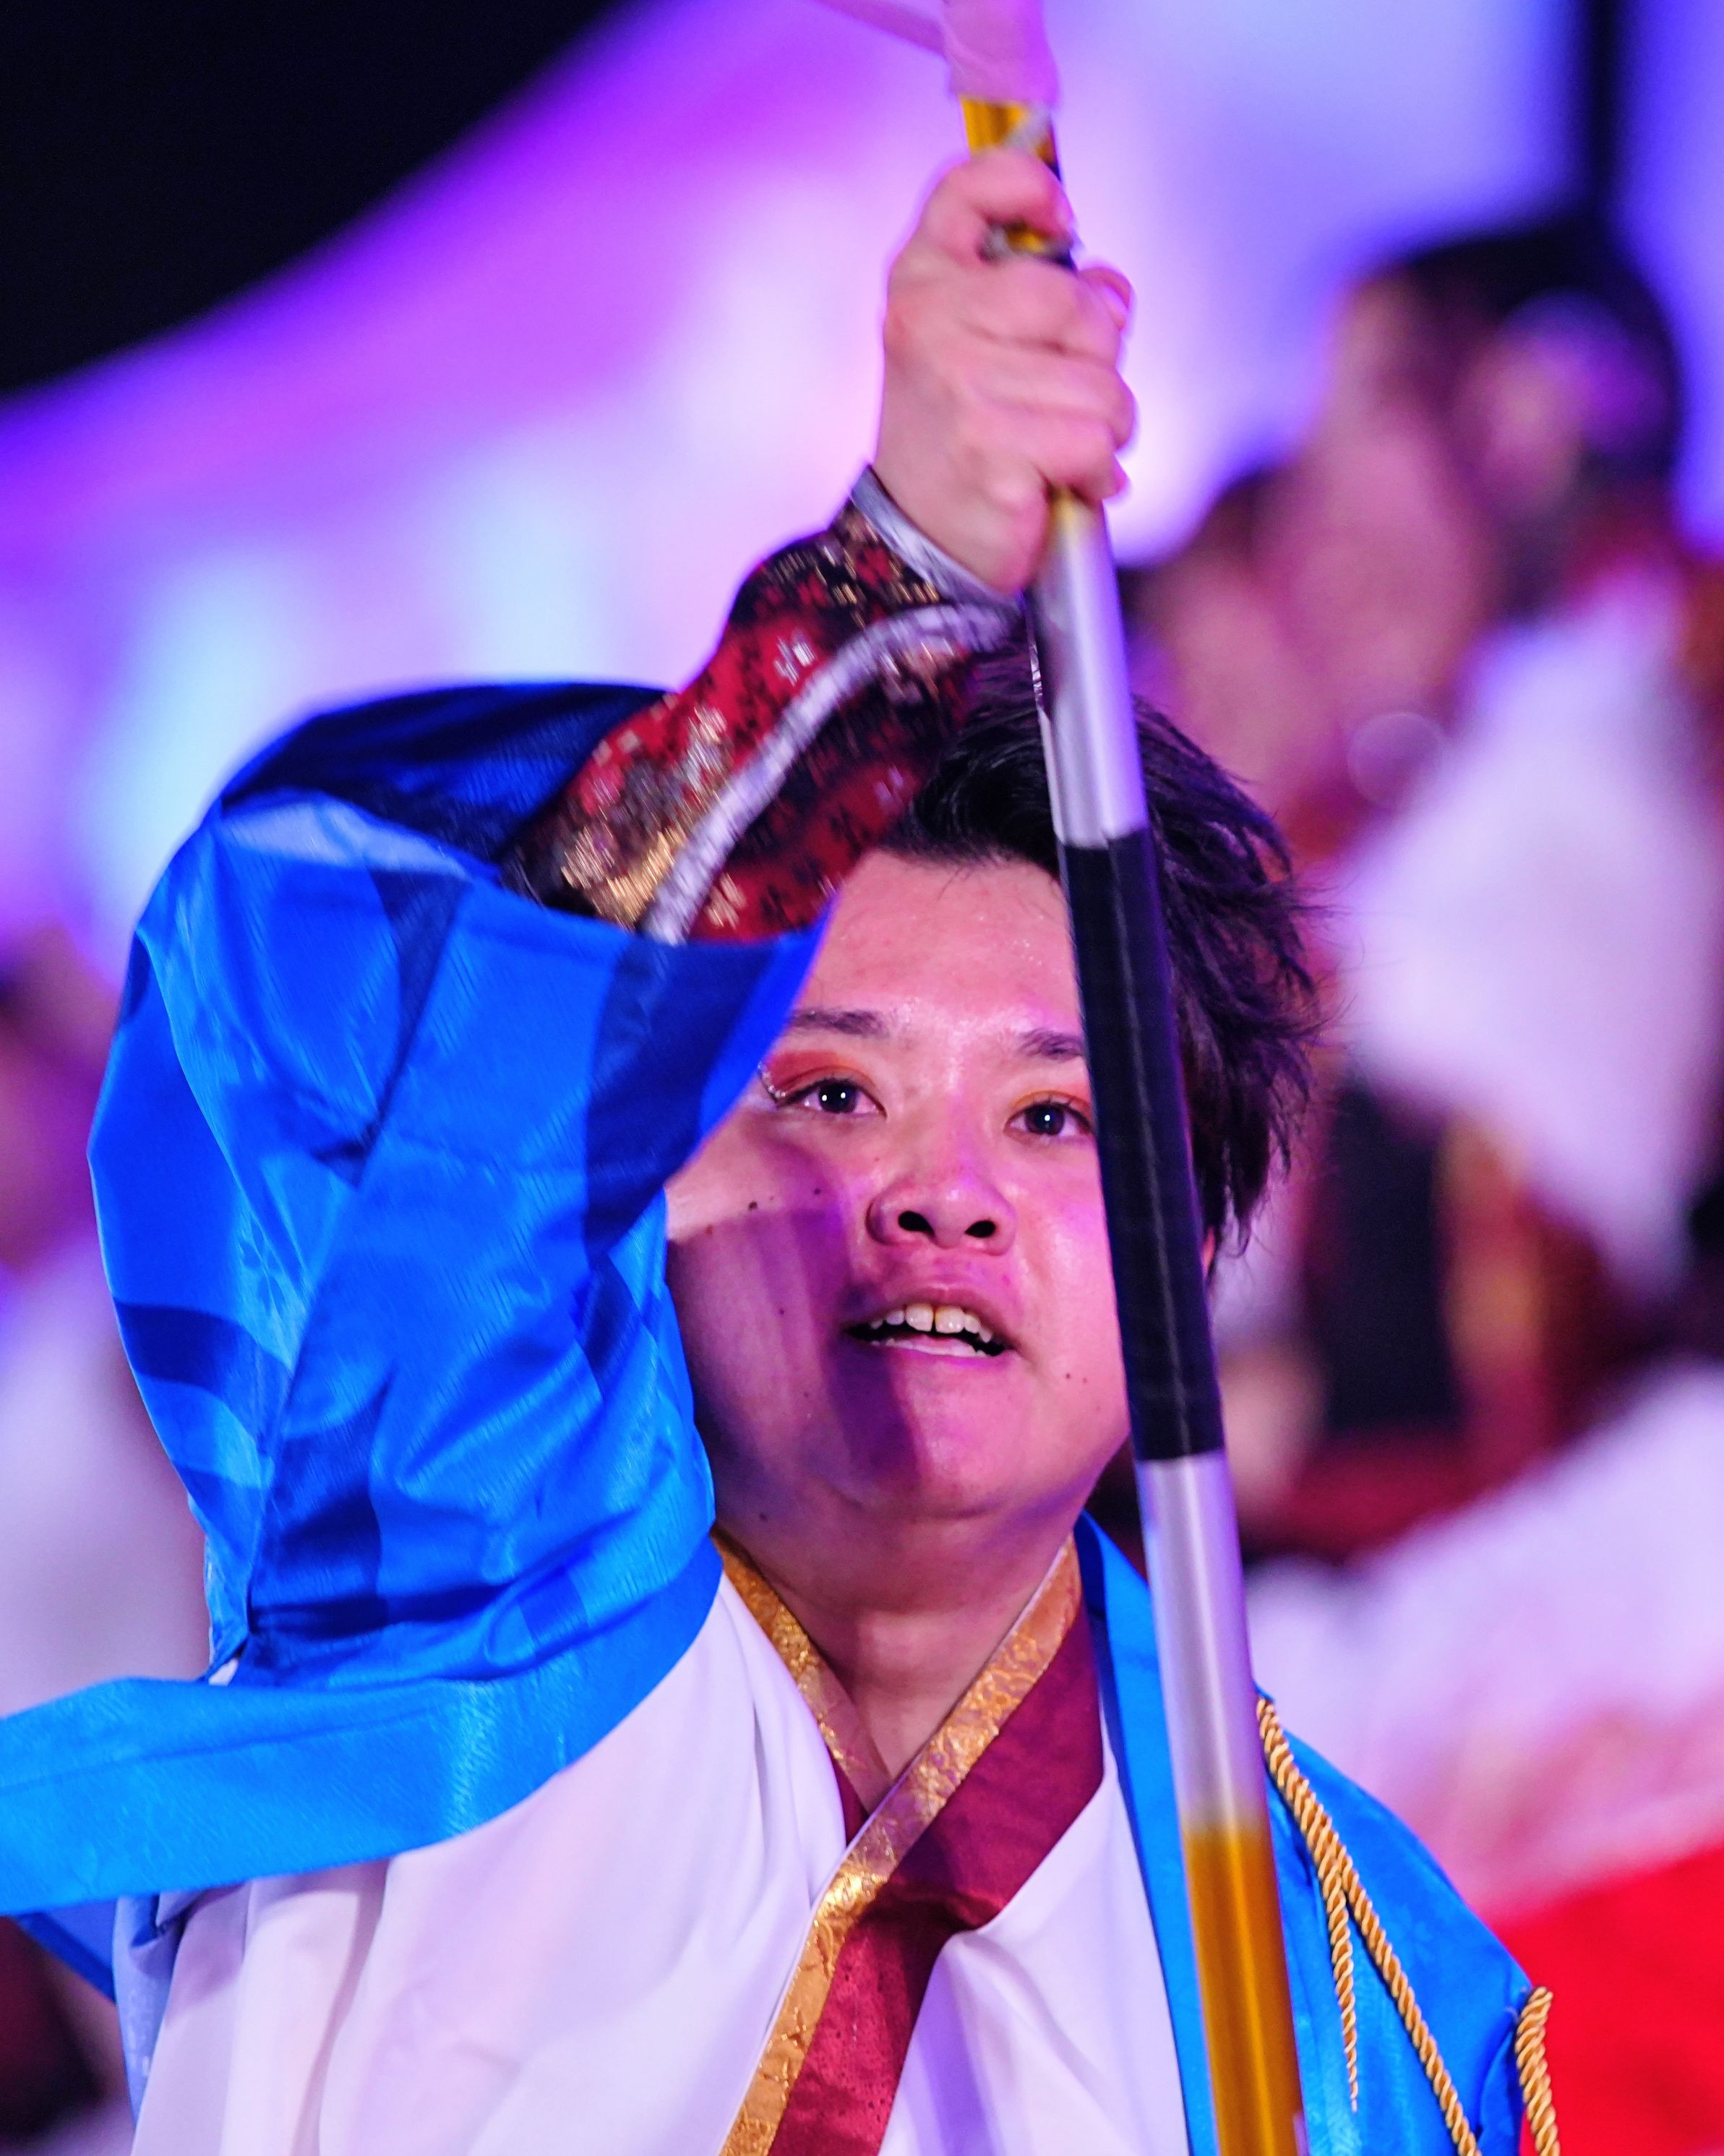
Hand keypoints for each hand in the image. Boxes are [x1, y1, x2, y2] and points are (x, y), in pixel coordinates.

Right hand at [873, 150, 1135, 594]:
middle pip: (1076, 303)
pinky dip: (1097, 471)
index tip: (1060, 220)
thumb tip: (1112, 291)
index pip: (970, 187)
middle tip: (1060, 398)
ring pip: (1100, 382)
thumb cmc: (961, 440)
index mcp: (923, 282)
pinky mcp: (992, 447)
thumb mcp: (987, 351)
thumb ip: (1050, 302)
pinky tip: (1063, 483)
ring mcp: (961, 384)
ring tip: (1060, 450)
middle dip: (1096, 358)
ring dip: (1104, 426)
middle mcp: (933, 322)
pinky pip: (1094, 439)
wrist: (917, 544)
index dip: (1028, 187)